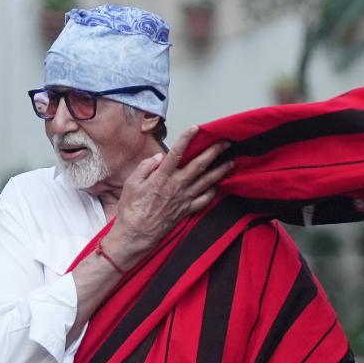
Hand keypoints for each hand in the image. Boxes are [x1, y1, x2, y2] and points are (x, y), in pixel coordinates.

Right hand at [110, 128, 233, 253]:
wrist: (137, 234)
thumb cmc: (132, 208)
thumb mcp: (131, 184)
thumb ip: (145, 167)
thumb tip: (159, 157)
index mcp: (162, 177)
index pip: (176, 153)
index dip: (187, 139)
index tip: (196, 128)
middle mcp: (177, 186)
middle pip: (199, 166)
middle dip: (213, 153)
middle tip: (226, 143)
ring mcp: (184, 199)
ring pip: (207, 182)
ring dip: (220, 171)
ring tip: (232, 162)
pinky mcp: (187, 210)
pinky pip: (204, 199)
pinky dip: (212, 192)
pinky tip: (217, 185)